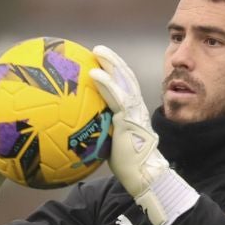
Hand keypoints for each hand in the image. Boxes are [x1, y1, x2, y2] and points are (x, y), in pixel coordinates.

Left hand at [88, 45, 194, 224]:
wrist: (143, 176)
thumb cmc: (127, 165)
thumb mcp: (112, 144)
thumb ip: (102, 132)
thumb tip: (81, 132)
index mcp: (132, 113)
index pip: (125, 87)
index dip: (116, 72)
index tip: (103, 61)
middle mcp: (136, 108)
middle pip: (126, 77)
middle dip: (114, 61)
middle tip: (99, 49)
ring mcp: (134, 112)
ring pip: (124, 81)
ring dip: (111, 63)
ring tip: (98, 50)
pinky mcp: (129, 119)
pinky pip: (116, 96)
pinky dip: (106, 82)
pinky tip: (93, 72)